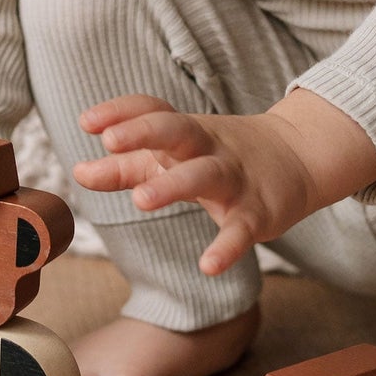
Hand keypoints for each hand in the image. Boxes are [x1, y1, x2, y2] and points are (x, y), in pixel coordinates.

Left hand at [70, 94, 325, 275]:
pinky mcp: (257, 212)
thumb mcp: (173, 157)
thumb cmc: (218, 156)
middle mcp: (208, 147)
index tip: (87, 122)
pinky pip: (241, 229)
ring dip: (173, 185)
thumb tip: (77, 173)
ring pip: (204, 175)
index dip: (121, 112)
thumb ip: (125, 167)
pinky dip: (226, 247)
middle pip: (177, 130)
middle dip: (144, 132)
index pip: (153, 109)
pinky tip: (208, 266)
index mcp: (185, 131)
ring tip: (140, 200)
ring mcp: (234, 177)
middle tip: (110, 141)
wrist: (299, 156)